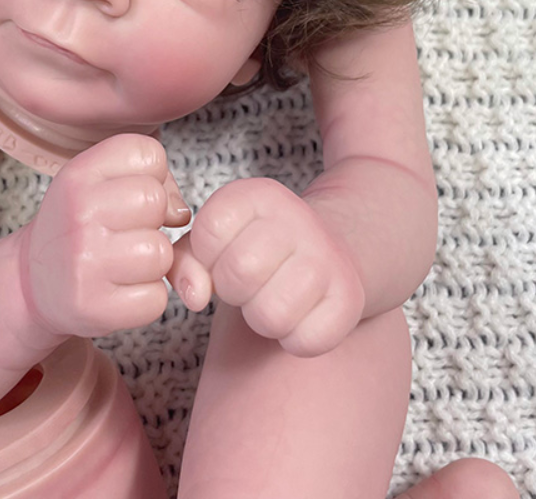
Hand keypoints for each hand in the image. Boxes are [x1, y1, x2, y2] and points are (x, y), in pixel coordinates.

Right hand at [20, 133, 189, 339]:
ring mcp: (84, 262)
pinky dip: (146, 298)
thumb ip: (155, 181)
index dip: (152, 176)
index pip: (150, 154)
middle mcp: (77, 213)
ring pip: (161, 253)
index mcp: (79, 174)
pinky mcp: (94, 307)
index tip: (129, 194)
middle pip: (155, 201)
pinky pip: (156, 298)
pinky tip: (120, 290)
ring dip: (153, 262)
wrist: (33, 281)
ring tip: (124, 262)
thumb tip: (180, 215)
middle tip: (127, 231)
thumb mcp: (102, 185)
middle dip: (153, 219)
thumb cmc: (82, 226)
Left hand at [172, 178, 365, 356]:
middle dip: (233, 290)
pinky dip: (295, 340)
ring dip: (262, 318)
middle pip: (239, 272)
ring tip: (272, 299)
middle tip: (249, 283)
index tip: (225, 254)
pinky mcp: (350, 298)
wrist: (332, 248)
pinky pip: (306, 341)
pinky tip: (299, 317)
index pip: (210, 231)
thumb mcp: (216, 239)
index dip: (208, 256)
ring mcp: (329, 257)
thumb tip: (194, 297)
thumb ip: (184, 260)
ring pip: (271, 314)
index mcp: (259, 194)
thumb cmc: (257, 247)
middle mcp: (298, 218)